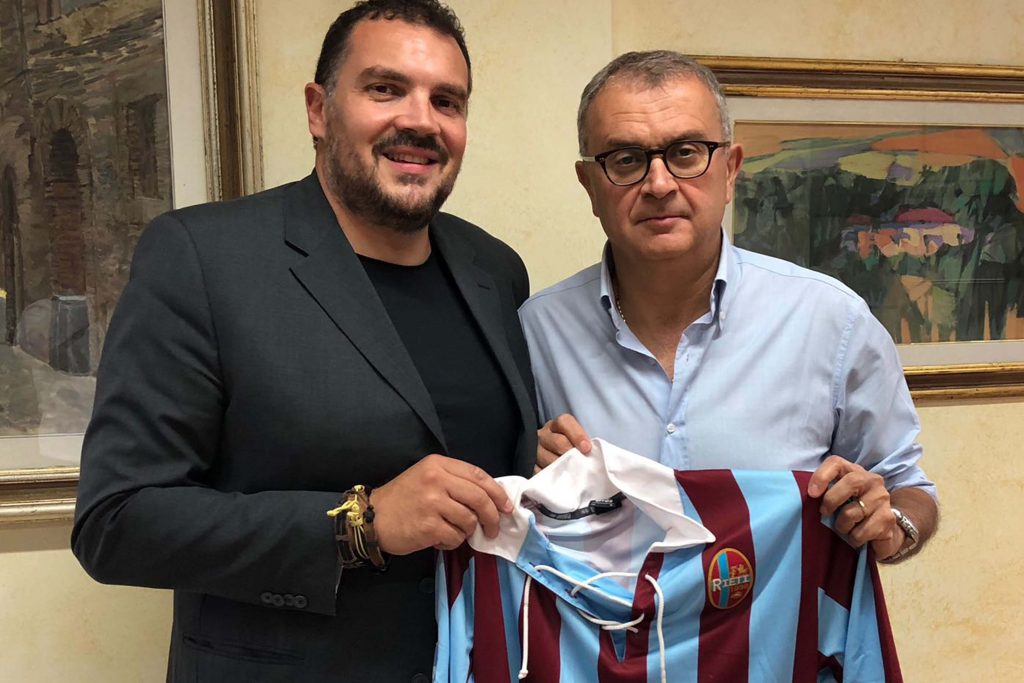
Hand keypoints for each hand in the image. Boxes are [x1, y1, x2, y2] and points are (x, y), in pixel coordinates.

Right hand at [370, 454, 512, 554]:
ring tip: (453, 531)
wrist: (372, 518)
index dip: (497, 492)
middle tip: (494, 528)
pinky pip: (455, 538)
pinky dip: (452, 542)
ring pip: (469, 520)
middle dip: (492, 516)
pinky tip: (440, 539)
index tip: (507, 506)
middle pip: (479, 498)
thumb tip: (490, 498)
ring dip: (467, 531)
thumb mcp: (427, 477)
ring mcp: (432, 503)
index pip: (478, 476)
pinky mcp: (428, 527)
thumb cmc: (403, 498)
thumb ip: (455, 481)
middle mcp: (436, 480)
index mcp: (438, 465)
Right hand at [536, 413, 591, 472]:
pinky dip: (553, 478)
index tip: (587, 448)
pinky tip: (562, 480)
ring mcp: (535, 451)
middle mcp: (543, 435)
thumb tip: (593, 452)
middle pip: (558, 442)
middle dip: (572, 454)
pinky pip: (541, 472)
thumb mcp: (577, 440)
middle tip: (582, 464)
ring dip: (564, 468)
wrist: (554, 459)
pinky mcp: (531, 467)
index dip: (577, 434)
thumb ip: (585, 443)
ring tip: (574, 474)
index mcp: (556, 425)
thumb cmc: (571, 449)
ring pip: (550, 459)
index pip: (565, 422)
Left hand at [807, 454, 901, 557]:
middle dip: (831, 501)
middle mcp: (872, 481)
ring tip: (845, 527)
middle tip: (824, 513)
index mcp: (854, 471)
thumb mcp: (835, 497)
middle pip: (850, 482)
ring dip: (842, 526)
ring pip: (852, 512)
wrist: (881, 529)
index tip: (811, 494)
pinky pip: (861, 532)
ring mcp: (882, 499)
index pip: (836, 463)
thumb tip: (808, 496)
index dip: (821, 476)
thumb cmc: (850, 510)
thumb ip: (823, 492)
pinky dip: (854, 539)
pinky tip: (857, 536)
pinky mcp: (888, 519)